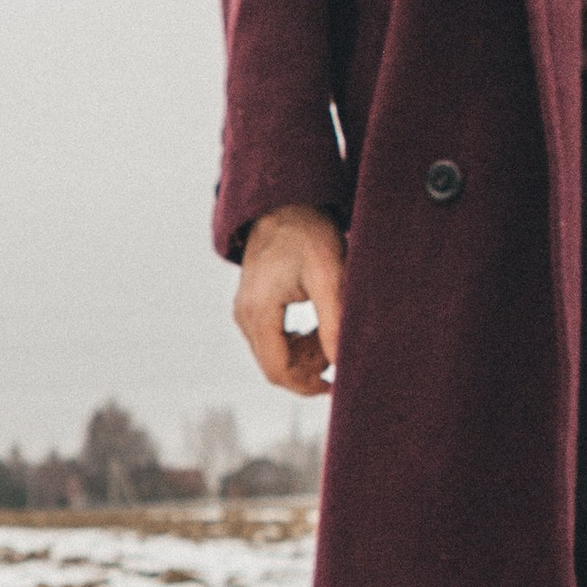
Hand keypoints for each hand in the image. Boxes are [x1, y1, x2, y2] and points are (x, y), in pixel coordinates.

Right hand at [235, 205, 342, 396]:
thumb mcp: (328, 275)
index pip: (278, 370)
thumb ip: (333, 321)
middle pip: (274, 367)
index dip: (308, 385)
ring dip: (304, 356)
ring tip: (330, 335)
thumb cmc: (307, 232)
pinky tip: (317, 328)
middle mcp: (244, 315)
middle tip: (339, 353)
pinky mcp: (252, 305)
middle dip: (308, 370)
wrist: (284, 201)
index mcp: (259, 312)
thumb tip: (341, 361)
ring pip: (273, 355)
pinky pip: (271, 340)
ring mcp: (245, 311)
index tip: (338, 383)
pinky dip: (296, 343)